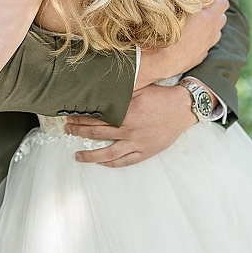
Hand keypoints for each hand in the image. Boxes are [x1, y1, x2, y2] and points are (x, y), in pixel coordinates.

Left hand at [65, 83, 197, 166]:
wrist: (183, 109)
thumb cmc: (162, 97)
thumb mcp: (140, 89)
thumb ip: (120, 93)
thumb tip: (101, 92)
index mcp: (126, 113)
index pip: (97, 117)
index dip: (81, 117)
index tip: (70, 116)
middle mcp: (129, 130)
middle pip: (97, 133)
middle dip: (79, 132)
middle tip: (68, 130)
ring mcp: (137, 143)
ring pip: (108, 153)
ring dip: (90, 155)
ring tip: (77, 156)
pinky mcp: (145, 152)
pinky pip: (125, 161)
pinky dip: (111, 163)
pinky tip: (101, 163)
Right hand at [135, 0, 228, 89]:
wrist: (160, 59)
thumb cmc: (168, 29)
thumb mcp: (184, 6)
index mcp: (209, 19)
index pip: (223, 3)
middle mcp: (211, 33)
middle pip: (222, 18)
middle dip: (215, 11)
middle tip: (201, 8)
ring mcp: (206, 46)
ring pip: (216, 33)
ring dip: (210, 27)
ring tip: (197, 23)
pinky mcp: (199, 57)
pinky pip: (206, 46)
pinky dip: (202, 41)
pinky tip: (190, 39)